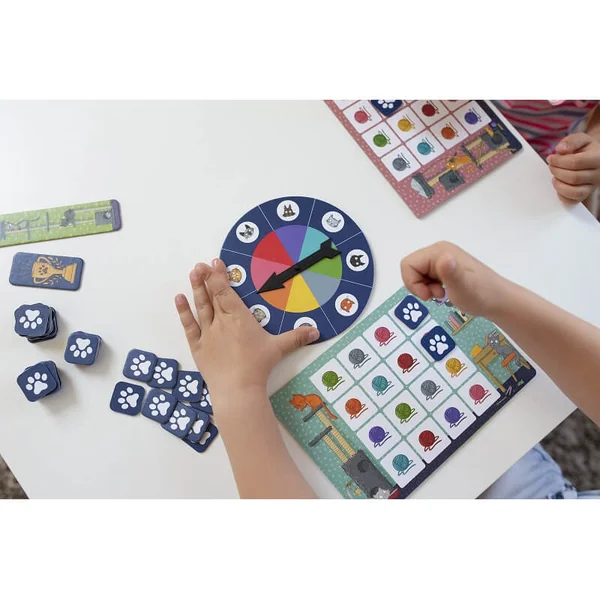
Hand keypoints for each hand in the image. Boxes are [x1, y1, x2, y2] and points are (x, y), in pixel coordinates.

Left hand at [174, 259, 319, 413]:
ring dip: (196, 289)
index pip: (226, 292)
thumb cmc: (257, 366)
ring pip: (200, 306)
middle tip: (201, 264)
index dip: (219, 276)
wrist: (237, 390)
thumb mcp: (278, 349)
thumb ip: (296, 337)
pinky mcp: (198, 347)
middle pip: (212, 295)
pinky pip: (189, 326)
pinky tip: (179, 298)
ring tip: (192, 273)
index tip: (215, 262)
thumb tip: (316, 331)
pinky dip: (184, 312)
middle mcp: (221, 321)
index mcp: (239, 317)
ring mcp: (207, 333)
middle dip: (206, 278)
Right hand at [400, 242, 511, 318]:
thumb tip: (443, 257)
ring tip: (442, 295)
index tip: (428, 295)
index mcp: (439, 251)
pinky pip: (427, 277)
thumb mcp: (463, 287)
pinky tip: (445, 292)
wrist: (499, 301)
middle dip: (418, 286)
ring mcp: (442, 260)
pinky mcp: (446, 268)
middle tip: (437, 295)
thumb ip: (451, 273)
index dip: (412, 282)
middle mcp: (439, 252)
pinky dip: (431, 287)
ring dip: (425, 288)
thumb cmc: (481, 295)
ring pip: (417, 274)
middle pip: (411, 268)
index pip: (408, 264)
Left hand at [547, 133, 599, 202]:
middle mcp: (598, 175)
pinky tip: (558, 184)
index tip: (550, 158)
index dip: (559, 161)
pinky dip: (561, 195)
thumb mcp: (581, 139)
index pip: (576, 162)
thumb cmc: (585, 149)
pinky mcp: (585, 195)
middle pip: (573, 177)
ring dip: (558, 184)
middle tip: (551, 166)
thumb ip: (571, 141)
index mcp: (598, 159)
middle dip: (556, 171)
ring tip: (554, 176)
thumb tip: (560, 149)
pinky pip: (572, 201)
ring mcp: (592, 187)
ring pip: (574, 192)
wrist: (593, 158)